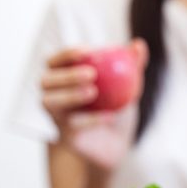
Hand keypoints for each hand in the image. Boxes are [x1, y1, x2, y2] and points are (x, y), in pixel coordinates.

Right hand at [41, 39, 148, 169]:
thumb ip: (132, 64)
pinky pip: (71, 125)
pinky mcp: (63, 135)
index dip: (67, 54)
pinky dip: (91, 119)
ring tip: (93, 92)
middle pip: (47, 80)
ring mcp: (55, 116)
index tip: (88, 51)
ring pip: (49, 102)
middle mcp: (52, 94)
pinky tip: (110, 116)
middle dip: (66, 75)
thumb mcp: (128, 85)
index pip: (55, 60)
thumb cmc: (117, 105)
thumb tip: (139, 45)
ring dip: (69, 95)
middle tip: (91, 74)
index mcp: (62, 76)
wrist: (116, 142)